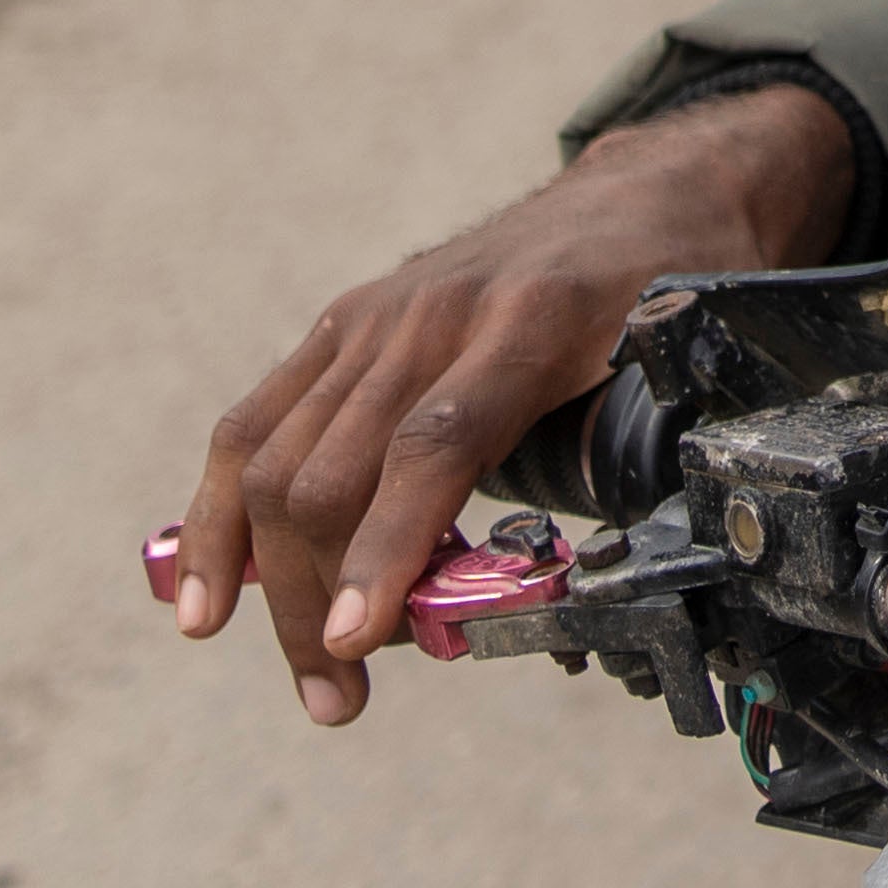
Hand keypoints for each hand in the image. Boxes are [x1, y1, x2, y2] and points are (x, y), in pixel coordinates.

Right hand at [163, 83, 853, 725]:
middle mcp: (432, 314)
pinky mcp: (343, 326)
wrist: (647, 190)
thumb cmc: (675, 286)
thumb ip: (630, 455)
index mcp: (526, 323)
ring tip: (309, 676)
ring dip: (274, 582)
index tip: (360, 638)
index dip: (391, 547)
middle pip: (335, 472)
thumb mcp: (682, 363)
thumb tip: (586, 583)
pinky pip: (255, 424)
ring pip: (278, 459)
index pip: (435, 446)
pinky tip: (205, 599)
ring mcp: (375, 317)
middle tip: (344, 698)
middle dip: (322, 598)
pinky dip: (220, 515)